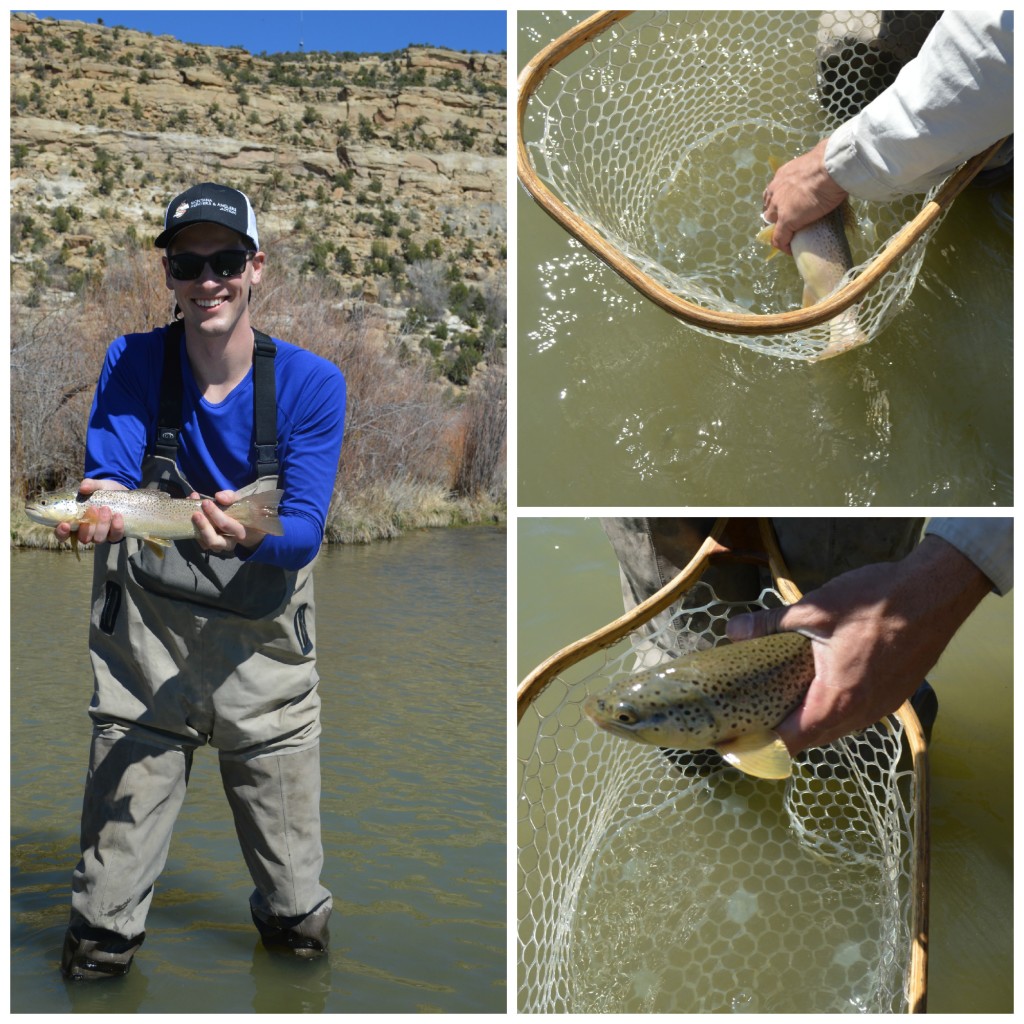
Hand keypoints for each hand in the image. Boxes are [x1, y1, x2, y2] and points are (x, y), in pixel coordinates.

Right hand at [55, 478, 128, 545]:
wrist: (121, 492)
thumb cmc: (102, 491)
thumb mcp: (96, 485)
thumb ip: (88, 484)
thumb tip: (83, 488)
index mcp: (75, 522)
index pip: (62, 534)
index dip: (61, 533)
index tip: (65, 524)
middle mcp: (87, 532)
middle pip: (83, 538)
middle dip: (87, 526)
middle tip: (93, 508)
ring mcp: (101, 535)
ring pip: (98, 539)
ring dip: (102, 524)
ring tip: (105, 508)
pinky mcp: (115, 535)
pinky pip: (115, 537)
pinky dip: (116, 527)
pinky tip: (118, 515)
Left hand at [190, 490, 265, 553]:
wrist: (240, 524)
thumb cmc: (238, 512)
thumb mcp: (238, 502)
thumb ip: (231, 498)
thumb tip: (219, 497)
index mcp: (239, 532)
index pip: (227, 526)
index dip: (216, 515)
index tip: (206, 502)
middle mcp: (228, 543)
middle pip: (214, 541)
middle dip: (204, 526)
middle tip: (196, 513)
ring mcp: (217, 546)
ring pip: (205, 544)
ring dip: (197, 529)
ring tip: (192, 515)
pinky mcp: (208, 544)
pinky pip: (199, 541)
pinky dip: (192, 529)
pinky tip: (188, 514)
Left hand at [725, 536, 991, 753]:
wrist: (935, 593)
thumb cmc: (874, 601)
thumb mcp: (813, 609)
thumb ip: (769, 624)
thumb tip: (731, 630)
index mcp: (837, 698)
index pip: (792, 741)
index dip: (760, 744)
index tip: (735, 737)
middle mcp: (861, 712)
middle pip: (812, 738)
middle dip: (780, 732)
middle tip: (750, 716)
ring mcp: (882, 707)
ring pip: (837, 727)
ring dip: (809, 721)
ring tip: (779, 701)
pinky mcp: (896, 695)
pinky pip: (857, 714)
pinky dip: (834, 709)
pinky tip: (819, 686)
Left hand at [761, 138, 848, 254]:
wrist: (831, 168)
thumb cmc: (830, 163)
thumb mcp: (816, 165)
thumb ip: (815, 172)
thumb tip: (829, 175)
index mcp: (783, 175)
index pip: (774, 192)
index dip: (779, 203)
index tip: (789, 208)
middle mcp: (776, 189)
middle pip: (769, 207)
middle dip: (776, 215)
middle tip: (788, 222)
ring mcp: (779, 206)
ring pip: (772, 222)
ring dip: (779, 228)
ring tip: (790, 235)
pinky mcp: (785, 220)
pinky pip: (779, 238)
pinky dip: (784, 245)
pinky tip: (791, 249)